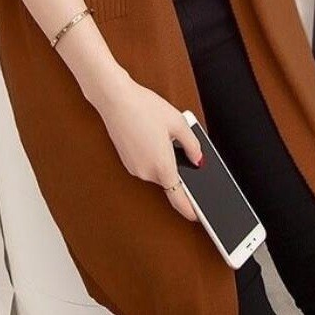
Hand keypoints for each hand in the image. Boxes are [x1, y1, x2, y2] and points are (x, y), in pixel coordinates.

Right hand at [86, 67, 204, 221]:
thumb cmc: (144, 108)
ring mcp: (134, 167)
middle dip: (177, 167)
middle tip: (179, 143)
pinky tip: (151, 134)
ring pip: (156, 170)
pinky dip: (152, 155)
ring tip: (162, 132)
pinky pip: (146, 164)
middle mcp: (146, 172)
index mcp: (162, 166)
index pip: (178, 199)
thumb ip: (193, 145)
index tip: (199, 215)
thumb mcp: (178, 123)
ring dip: (163, 158)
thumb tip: (198, 159)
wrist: (115, 99)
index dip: (190, 210)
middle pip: (169, 179)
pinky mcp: (126, 160)